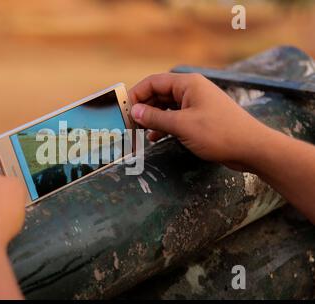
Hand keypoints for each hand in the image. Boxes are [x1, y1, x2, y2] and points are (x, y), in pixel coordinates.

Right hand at [129, 73, 314, 221]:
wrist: (252, 148)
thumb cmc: (219, 133)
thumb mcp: (182, 126)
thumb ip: (155, 118)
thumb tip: (133, 112)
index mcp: (188, 84)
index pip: (153, 82)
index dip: (136, 94)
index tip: (124, 111)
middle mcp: (191, 90)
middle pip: (159, 93)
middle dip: (143, 108)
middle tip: (129, 124)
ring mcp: (196, 104)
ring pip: (166, 107)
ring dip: (153, 118)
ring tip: (140, 133)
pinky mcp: (200, 118)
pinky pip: (176, 117)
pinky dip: (164, 126)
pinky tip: (156, 137)